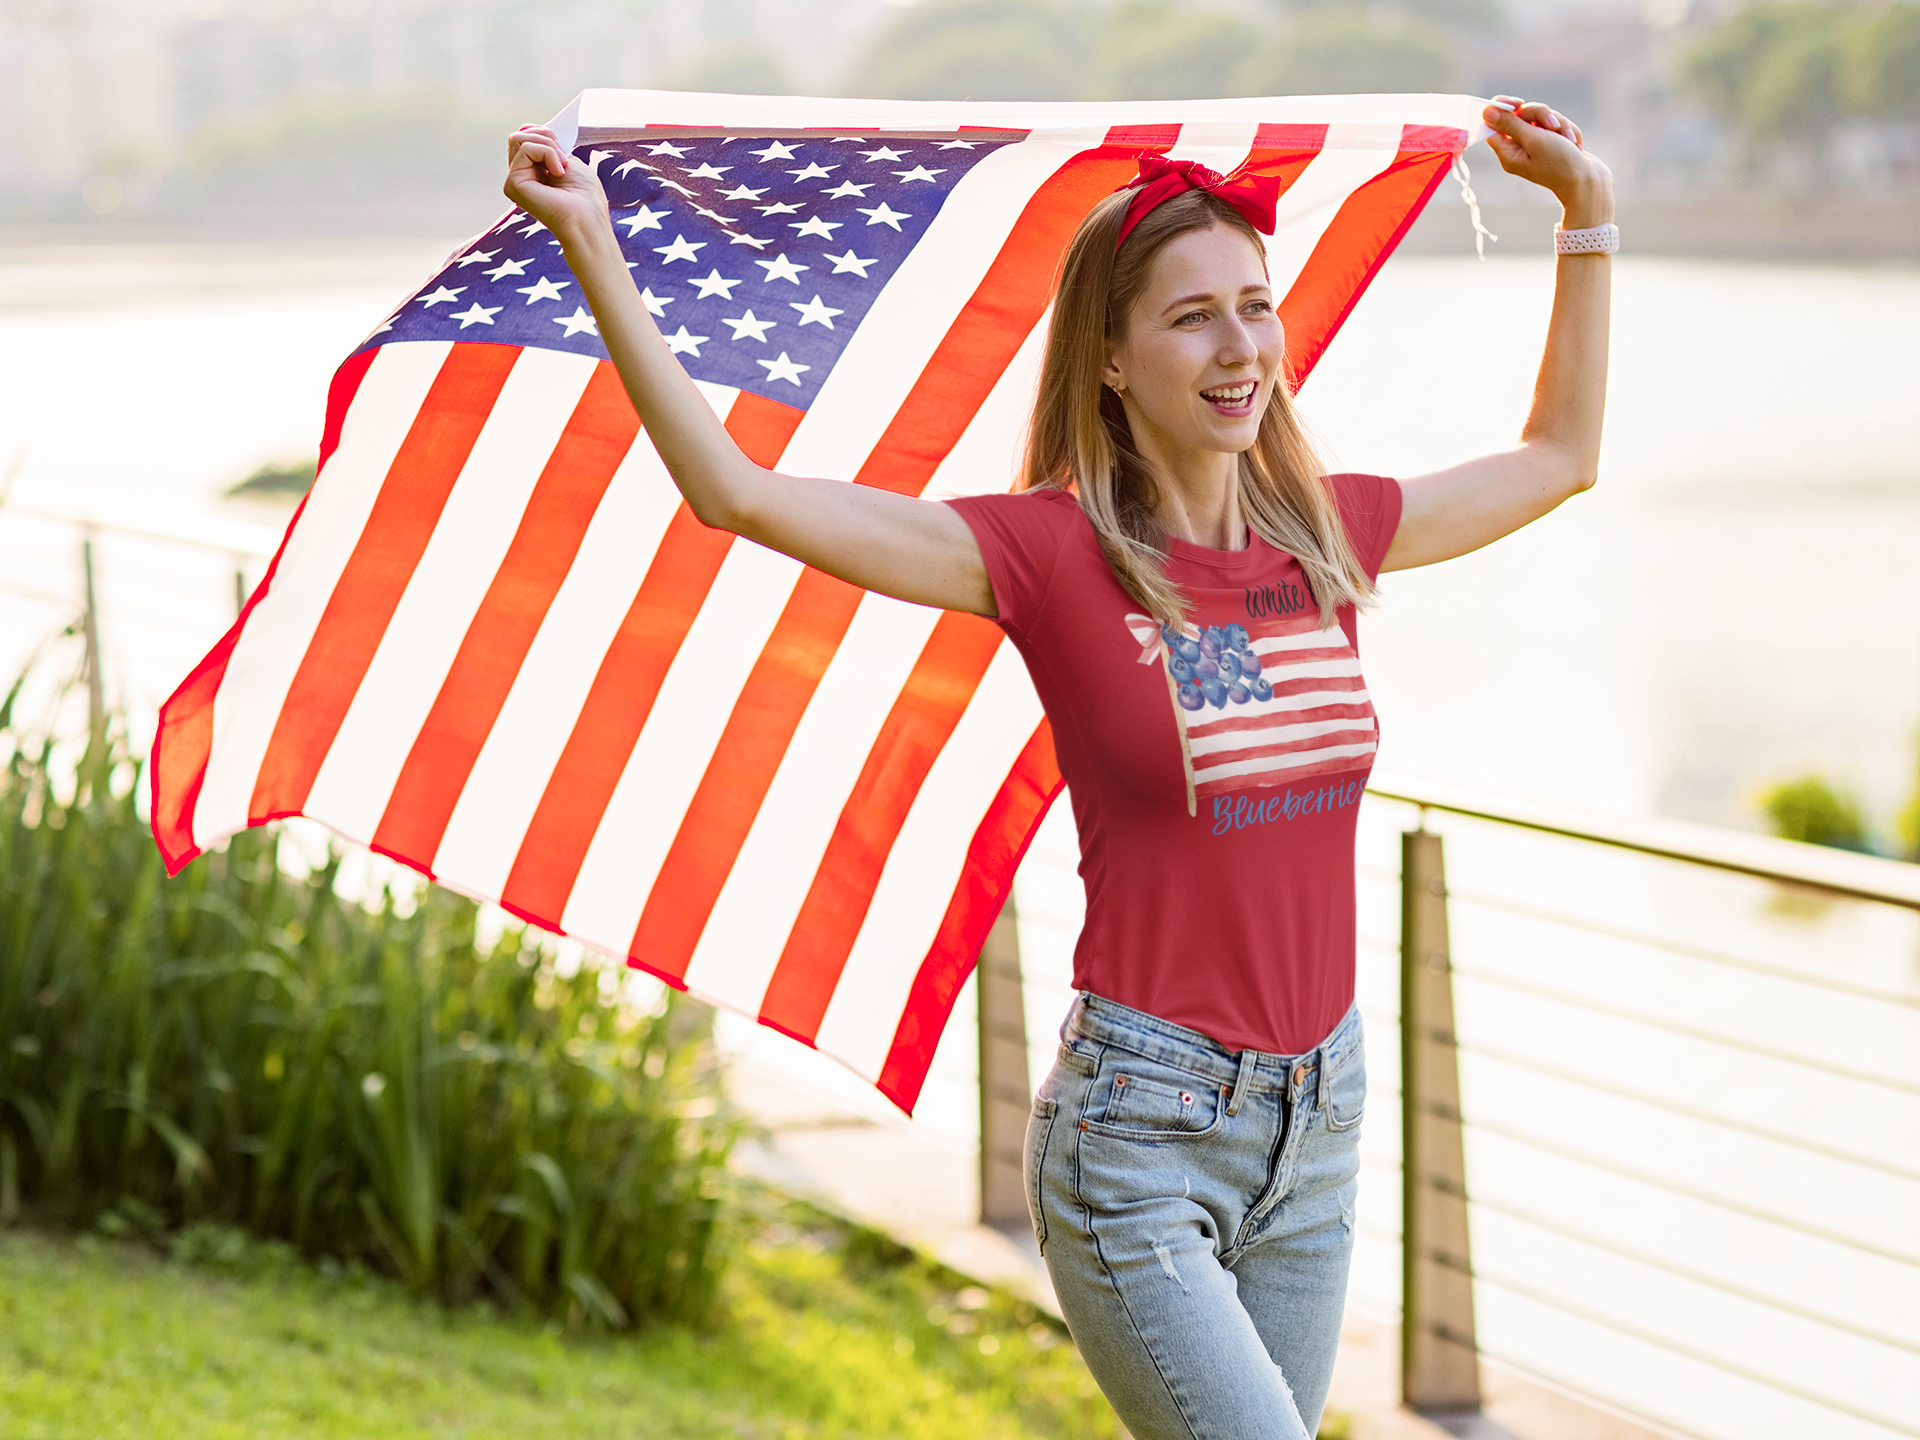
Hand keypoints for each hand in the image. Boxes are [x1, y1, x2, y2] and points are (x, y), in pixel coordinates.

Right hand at [504, 125, 610, 242]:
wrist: (588, 220)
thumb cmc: (586, 197)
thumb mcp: (568, 161)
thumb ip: (547, 146)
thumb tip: (529, 129)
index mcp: (533, 171)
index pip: (527, 136)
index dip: (546, 135)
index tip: (565, 153)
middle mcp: (521, 176)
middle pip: (520, 134)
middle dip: (547, 137)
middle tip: (565, 160)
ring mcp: (515, 181)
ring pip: (518, 138)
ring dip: (548, 146)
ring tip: (562, 168)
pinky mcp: (513, 184)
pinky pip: (525, 148)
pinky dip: (548, 153)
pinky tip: (558, 173)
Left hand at [1481, 97, 1614, 228]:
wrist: (1589, 181)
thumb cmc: (1560, 164)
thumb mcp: (1534, 140)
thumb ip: (1510, 124)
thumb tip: (1487, 111)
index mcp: (1508, 152)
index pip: (1494, 124)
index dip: (1504, 110)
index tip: (1517, 104)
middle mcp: (1519, 148)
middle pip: (1522, 114)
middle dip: (1542, 116)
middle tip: (1553, 126)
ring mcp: (1537, 144)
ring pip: (1542, 116)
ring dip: (1559, 124)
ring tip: (1568, 140)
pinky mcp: (1553, 141)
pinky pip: (1557, 123)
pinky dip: (1567, 130)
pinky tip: (1575, 145)